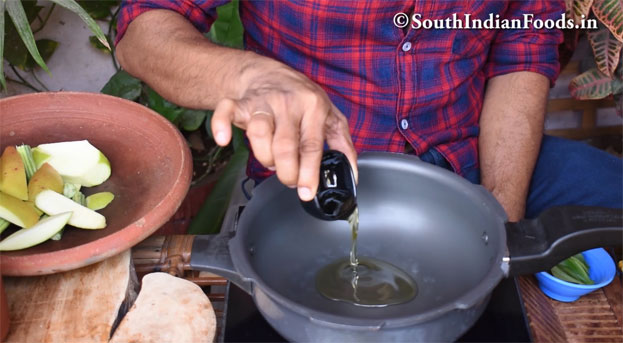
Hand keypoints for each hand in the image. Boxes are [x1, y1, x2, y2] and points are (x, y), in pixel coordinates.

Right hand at [211, 57, 357, 200]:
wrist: (268, 72)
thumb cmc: (301, 98)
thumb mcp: (330, 115)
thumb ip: (342, 144)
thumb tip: (350, 175)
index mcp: (314, 106)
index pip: (312, 145)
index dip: (309, 172)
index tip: (307, 191)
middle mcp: (289, 102)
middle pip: (285, 145)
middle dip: (287, 172)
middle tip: (289, 180)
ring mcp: (264, 101)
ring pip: (259, 133)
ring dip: (263, 157)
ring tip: (270, 161)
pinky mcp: (241, 102)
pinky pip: (227, 111)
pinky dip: (222, 125)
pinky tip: (224, 140)